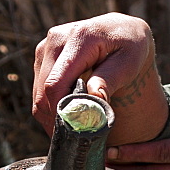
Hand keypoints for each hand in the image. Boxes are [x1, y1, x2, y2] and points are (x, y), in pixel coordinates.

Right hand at [32, 13, 167, 144]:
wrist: (122, 31)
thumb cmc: (131, 47)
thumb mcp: (130, 62)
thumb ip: (110, 78)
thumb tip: (94, 96)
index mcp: (79, 38)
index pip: (57, 83)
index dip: (61, 111)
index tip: (75, 131)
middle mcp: (56, 39)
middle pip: (44, 90)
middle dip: (57, 118)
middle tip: (76, 138)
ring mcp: (46, 47)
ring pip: (38, 93)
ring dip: (53, 114)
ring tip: (76, 127)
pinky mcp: (42, 56)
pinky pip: (39, 89)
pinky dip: (51, 106)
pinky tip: (70, 114)